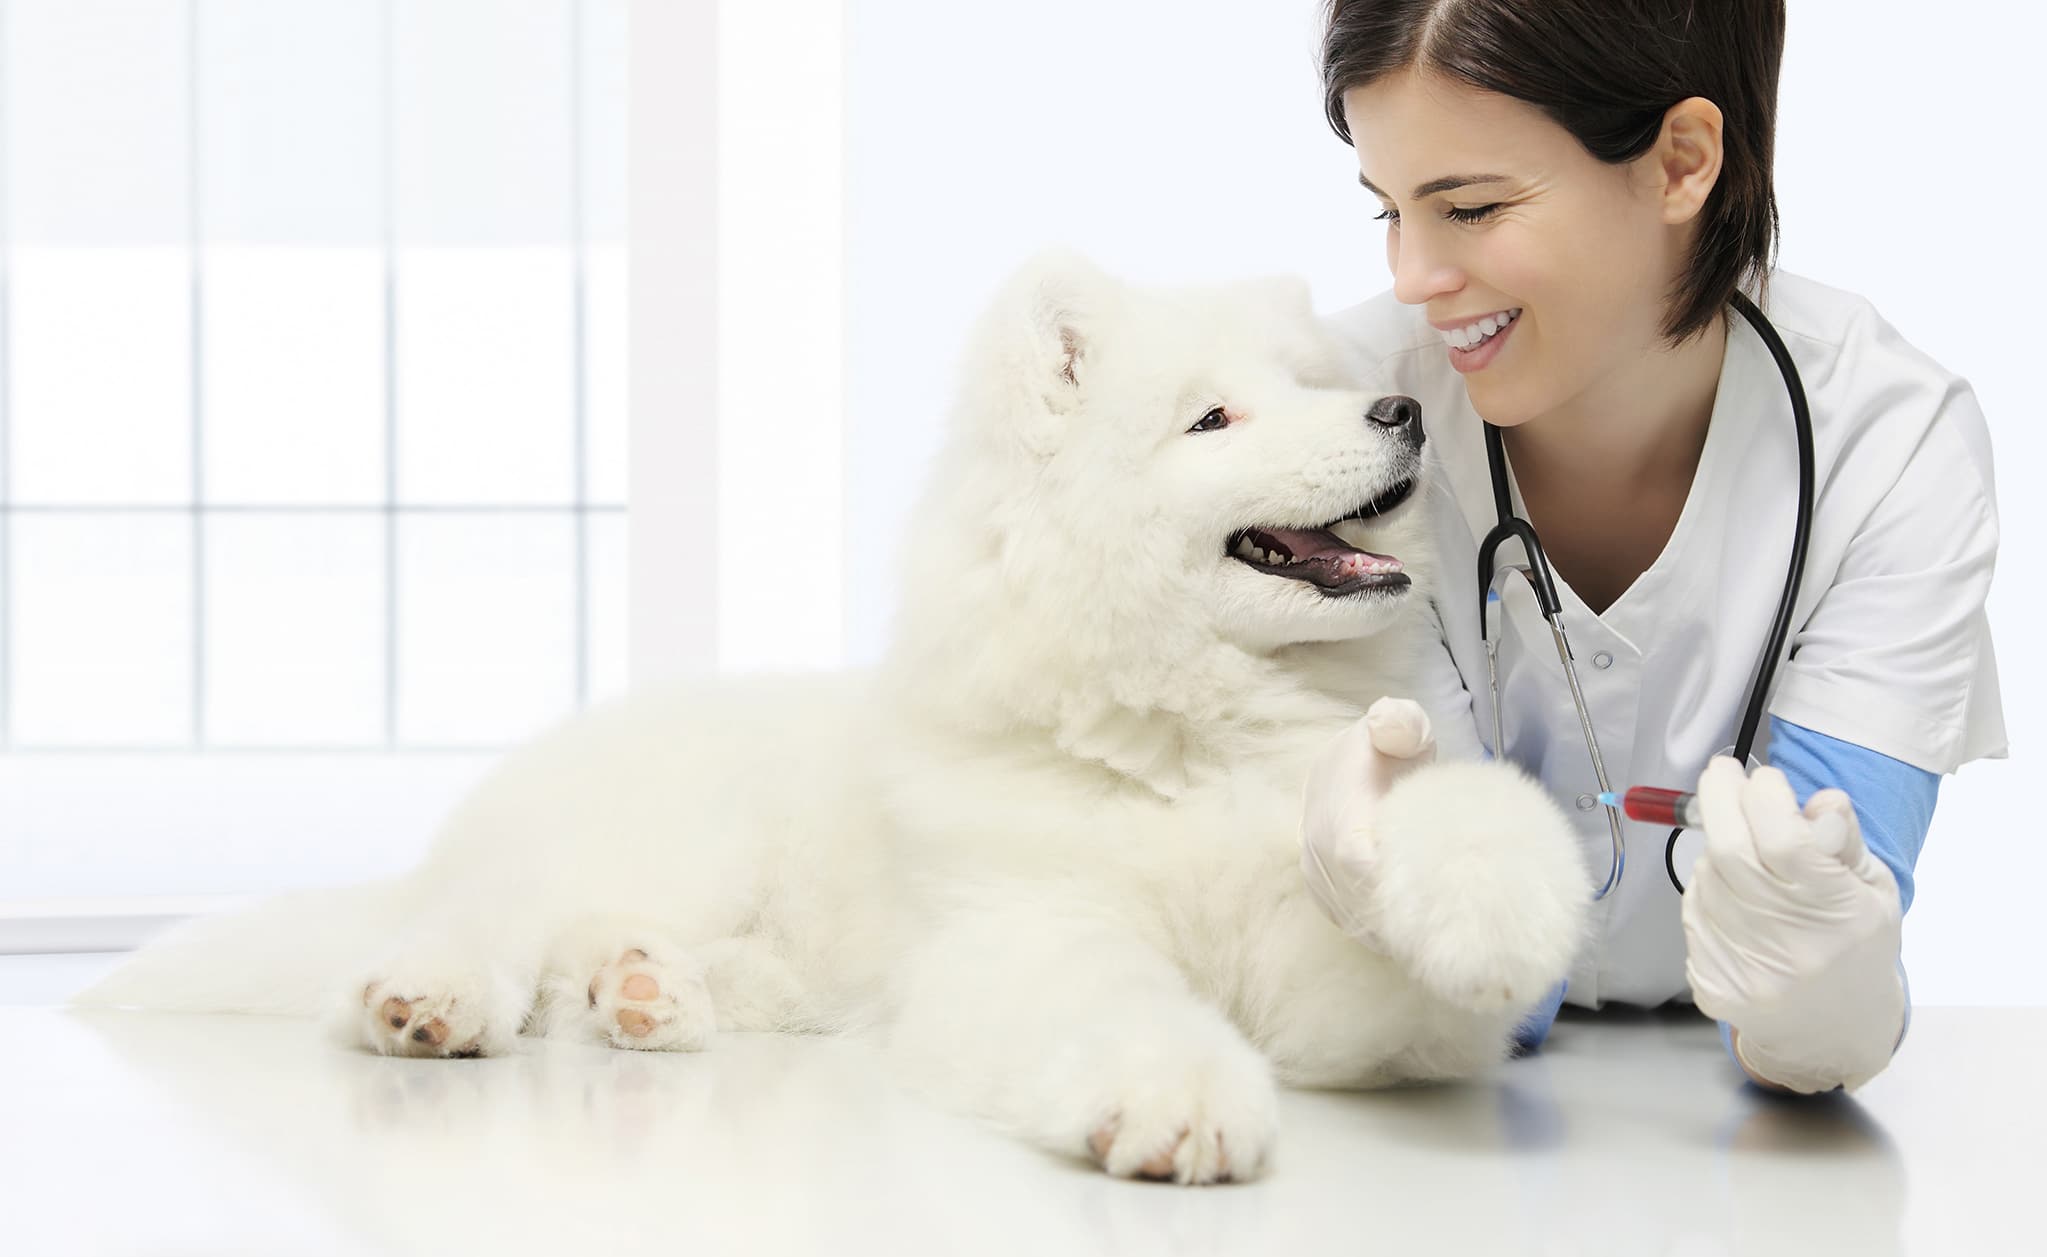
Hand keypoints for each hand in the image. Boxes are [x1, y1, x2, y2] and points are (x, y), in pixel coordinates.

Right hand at [1298, 697, 1437, 950]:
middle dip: (1405, 919)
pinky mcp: (1323, 894)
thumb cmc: (1382, 750)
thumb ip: (1400, 722)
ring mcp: (1317, 878)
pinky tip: (1418, 943)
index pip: (1358, 863)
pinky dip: (1382, 935)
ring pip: (1356, 919)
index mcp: (1338, 817)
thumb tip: (1393, 733)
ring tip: (1444, 944)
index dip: (1393, 886)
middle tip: (1458, 931)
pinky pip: (1350, 924)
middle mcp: (1319, 853)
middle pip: (1362, 902)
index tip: (1437, 896)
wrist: (1342, 766)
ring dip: (1395, 933)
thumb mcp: (1399, 725)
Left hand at [1680, 756, 1905, 1092]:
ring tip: (1745, 855)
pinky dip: (1708, 893)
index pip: (1785, 839)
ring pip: (1706, 879)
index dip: (1765, 796)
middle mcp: (1788, 944)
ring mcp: (1745, 968)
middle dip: (1719, 799)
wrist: (1835, 1031)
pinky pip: (1694, 914)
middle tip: (1722, 774)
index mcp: (1838, 914)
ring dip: (1718, 852)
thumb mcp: (1874, 889)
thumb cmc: (1858, 947)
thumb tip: (1816, 799)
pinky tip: (1734, 899)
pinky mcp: (1712, 984)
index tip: (1761, 776)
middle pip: (1730, 851)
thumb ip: (1845, 840)